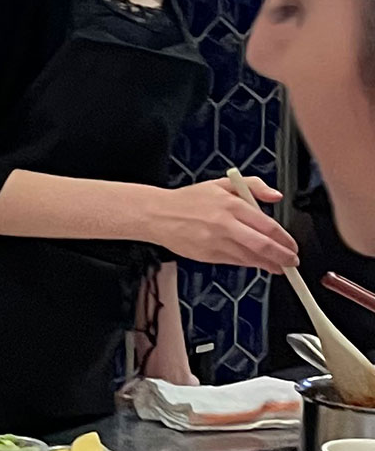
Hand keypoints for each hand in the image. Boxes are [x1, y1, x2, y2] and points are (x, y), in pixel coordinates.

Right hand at [153, 175, 295, 271]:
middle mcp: (225, 224)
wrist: (158, 215)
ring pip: (250, 258)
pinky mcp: (207, 255)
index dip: (285, 239)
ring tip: (279, 267)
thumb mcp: (222, 184)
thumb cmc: (189, 200)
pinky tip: (256, 263)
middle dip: (283, 257)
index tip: (292, 246)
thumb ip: (254, 186)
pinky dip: (249, 264)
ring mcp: (216, 242)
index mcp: (231, 204)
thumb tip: (276, 196)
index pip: (267, 225)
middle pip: (263, 246)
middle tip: (292, 261)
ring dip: (268, 265)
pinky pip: (234, 262)